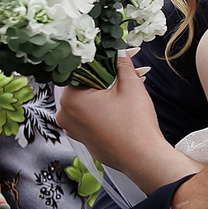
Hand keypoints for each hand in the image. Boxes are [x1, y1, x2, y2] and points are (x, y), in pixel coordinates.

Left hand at [56, 55, 192, 186]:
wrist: (143, 158)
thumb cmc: (135, 125)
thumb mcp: (130, 85)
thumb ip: (121, 63)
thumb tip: (118, 51)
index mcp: (70, 99)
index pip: (78, 70)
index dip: (97, 62)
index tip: (111, 58)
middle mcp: (65, 115)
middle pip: (82, 86)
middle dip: (102, 79)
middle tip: (123, 74)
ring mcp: (72, 130)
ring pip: (85, 102)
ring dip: (102, 95)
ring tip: (124, 92)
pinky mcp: (83, 139)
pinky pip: (88, 118)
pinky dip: (101, 111)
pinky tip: (119, 110)